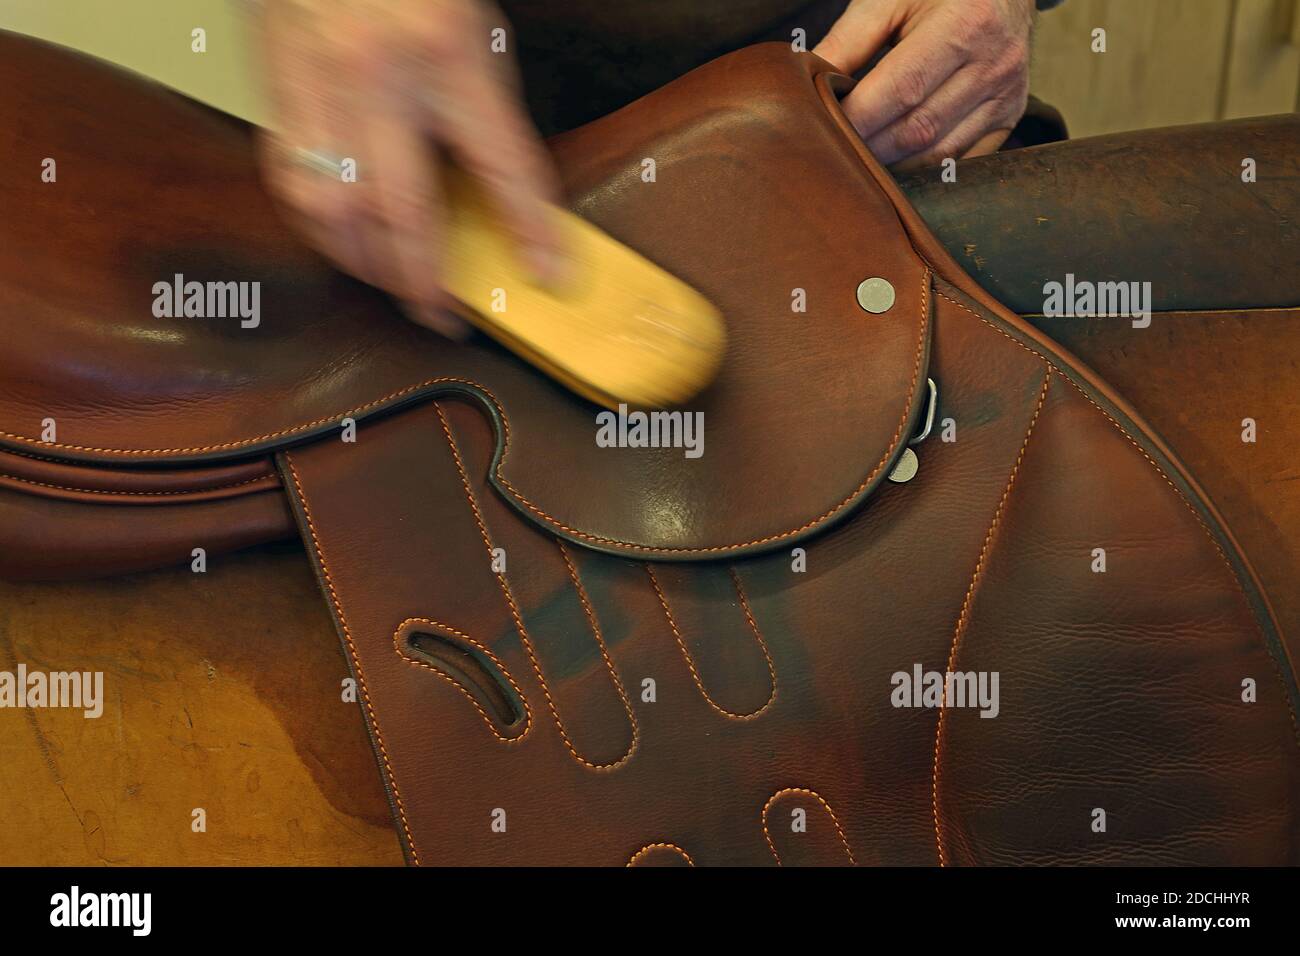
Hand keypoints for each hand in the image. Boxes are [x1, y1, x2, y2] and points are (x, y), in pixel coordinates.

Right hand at [255, 0, 561, 336]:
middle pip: (404, 213)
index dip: (531, 230)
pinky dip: (319, 228)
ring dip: (368, 266)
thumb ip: (484, 104)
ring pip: (336, 214)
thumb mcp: (472, 23)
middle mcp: (377, 75)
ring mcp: (317, 85)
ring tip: (395, 287)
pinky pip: (290, 183)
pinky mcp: (274, 91)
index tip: (549, 275)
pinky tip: (344, 242)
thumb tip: (505, 188)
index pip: (502, 164)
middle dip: (427, 282)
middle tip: (444, 317)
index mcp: (445, 50)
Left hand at [814, 0, 1034, 169]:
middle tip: (835, 150)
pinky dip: (926, 169)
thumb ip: (849, 40)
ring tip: (861, 159)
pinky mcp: (1011, 116)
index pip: (902, 88)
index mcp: (964, 24)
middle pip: (919, 128)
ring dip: (894, 166)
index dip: (859, 117)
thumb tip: (807, 84)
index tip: (824, 129)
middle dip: (870, 146)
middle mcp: (994, 63)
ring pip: (940, 153)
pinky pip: (964, 160)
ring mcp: (1007, 95)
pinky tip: (898, 163)